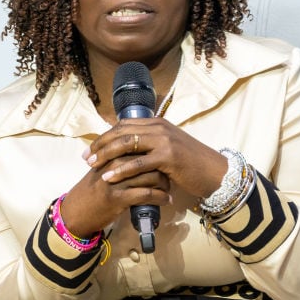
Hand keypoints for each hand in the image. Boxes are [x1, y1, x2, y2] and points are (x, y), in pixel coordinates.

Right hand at [58, 141, 170, 238]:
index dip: (154, 150)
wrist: (76, 212)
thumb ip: (117, 158)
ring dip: (165, 183)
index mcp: (110, 154)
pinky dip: (160, 197)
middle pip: (147, 157)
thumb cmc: (91, 191)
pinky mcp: (118, 198)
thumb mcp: (102, 169)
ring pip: (150, 175)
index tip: (165, 157)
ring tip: (170, 188)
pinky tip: (166, 200)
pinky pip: (146, 194)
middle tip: (172, 173)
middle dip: (164, 165)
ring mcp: (115, 180)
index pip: (138, 144)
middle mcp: (113, 164)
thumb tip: (140, 151)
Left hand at [84, 118, 228, 203]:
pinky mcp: (168, 156)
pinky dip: (121, 170)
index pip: (123, 124)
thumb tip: (126, 148)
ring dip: (106, 155)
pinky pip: (138, 163)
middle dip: (100, 144)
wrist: (213, 172)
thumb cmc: (190, 163)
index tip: (91, 148)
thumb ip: (150, 144)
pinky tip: (109, 176)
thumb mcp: (168, 148)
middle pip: (121, 132)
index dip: (104, 136)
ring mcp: (164, 140)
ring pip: (127, 144)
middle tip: (86, 158)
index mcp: (157, 123)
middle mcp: (159, 127)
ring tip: (93, 166)